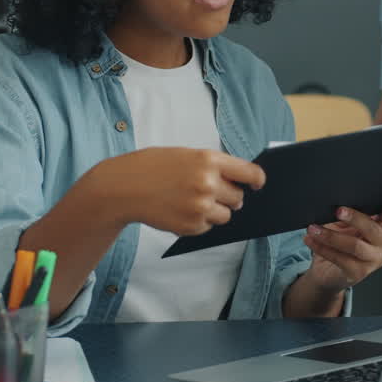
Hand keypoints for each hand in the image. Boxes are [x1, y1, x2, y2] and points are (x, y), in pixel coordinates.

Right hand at [76, 147, 265, 235]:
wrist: (123, 187)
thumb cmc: (153, 167)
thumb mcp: (186, 155)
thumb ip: (213, 166)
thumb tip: (241, 182)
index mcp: (209, 160)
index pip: (250, 173)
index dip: (257, 180)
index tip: (257, 185)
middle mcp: (208, 183)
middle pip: (238, 198)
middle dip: (229, 196)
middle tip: (209, 191)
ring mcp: (200, 207)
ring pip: (225, 215)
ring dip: (215, 211)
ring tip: (192, 201)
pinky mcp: (191, 226)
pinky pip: (208, 227)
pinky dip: (199, 221)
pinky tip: (181, 210)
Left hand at [302, 188, 381, 293]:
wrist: (327, 271)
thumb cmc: (339, 243)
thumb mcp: (345, 225)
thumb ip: (348, 214)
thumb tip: (336, 203)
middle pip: (372, 228)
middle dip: (355, 218)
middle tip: (338, 210)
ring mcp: (373, 260)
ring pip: (354, 245)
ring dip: (330, 236)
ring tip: (313, 228)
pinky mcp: (358, 272)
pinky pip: (340, 258)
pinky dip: (322, 248)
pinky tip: (311, 240)